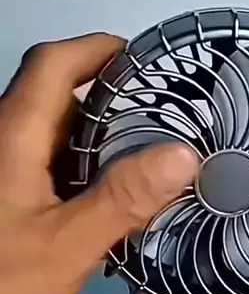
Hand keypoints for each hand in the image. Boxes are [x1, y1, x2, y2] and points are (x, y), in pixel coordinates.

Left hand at [0, 34, 198, 293]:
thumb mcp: (67, 244)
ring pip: (51, 130)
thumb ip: (123, 199)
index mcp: (15, 134)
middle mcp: (4, 140)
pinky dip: (81, 163)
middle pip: (54, 92)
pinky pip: (46, 162)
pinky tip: (109, 193)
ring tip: (149, 149)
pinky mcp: (5, 196)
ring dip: (96, 130)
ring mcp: (3, 169)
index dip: (99, 49)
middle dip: (108, 92)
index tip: (146, 60)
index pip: (55, 64)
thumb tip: (185, 154)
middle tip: (165, 112)